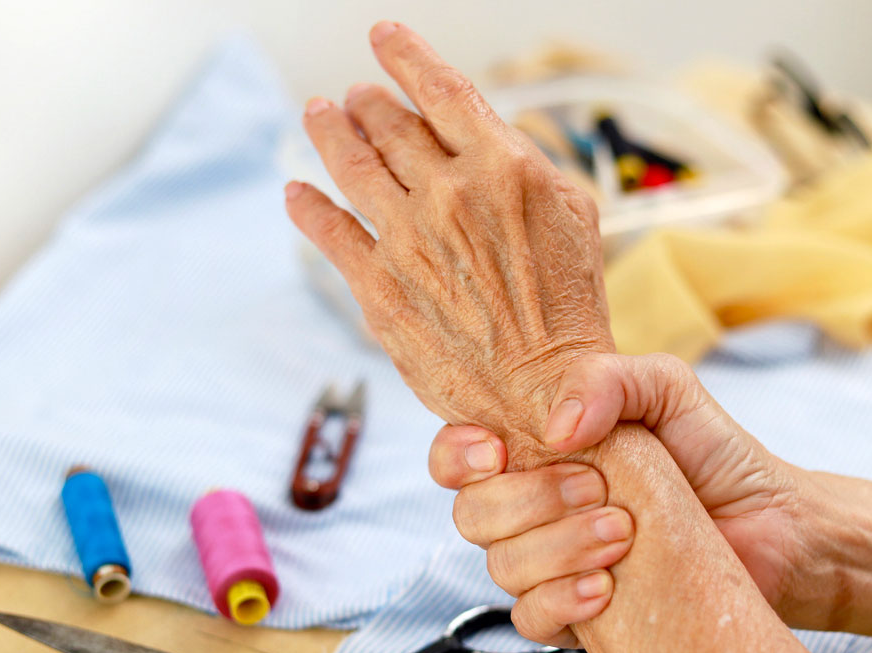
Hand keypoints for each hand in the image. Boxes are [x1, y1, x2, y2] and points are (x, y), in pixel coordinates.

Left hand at [286, 22, 612, 460]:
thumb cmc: (569, 312)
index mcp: (504, 167)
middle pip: (389, 125)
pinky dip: (308, 206)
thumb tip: (485, 137)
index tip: (383, 38)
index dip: (406, 57)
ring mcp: (408, 240)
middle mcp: (449, 194)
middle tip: (353, 97)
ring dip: (329, 134)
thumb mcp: (574, 217)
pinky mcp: (378, 288)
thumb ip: (527, 166)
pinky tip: (297, 193)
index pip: (442, 91)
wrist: (546, 395)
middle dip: (366, 103)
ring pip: (352, 166)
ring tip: (318, 116)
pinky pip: (330, 231)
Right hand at [431, 352, 828, 642]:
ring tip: (623, 534)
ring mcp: (554, 563)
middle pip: (472, 514)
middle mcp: (535, 508)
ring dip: (556, 550)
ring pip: (501, 568)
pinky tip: (608, 588)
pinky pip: (531, 620)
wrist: (775, 528)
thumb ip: (607, 380)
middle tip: (598, 487)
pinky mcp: (580, 613)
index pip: (457, 457)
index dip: (458, 457)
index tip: (498, 451)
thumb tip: (552, 427)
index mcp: (539, 451)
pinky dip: (561, 602)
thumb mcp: (667, 389)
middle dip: (528, 501)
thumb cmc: (716, 455)